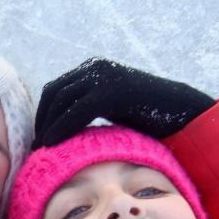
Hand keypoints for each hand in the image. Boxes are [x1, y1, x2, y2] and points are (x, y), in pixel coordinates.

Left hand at [33, 58, 214, 147]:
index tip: (39, 138)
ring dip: (48, 126)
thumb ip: (90, 110)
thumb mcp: (113, 109)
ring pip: (62, 101)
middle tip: (36, 147)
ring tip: (42, 150)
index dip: (44, 114)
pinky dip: (62, 127)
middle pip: (54, 93)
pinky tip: (52, 144)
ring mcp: (104, 76)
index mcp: (93, 70)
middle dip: (42, 121)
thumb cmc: (149, 116)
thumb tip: (66, 130)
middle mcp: (95, 68)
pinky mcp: (112, 90)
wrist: (181, 111)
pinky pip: (77, 110)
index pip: (56, 90)